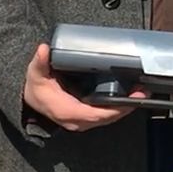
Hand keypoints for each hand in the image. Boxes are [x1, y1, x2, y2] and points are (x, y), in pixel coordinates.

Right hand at [23, 43, 140, 131]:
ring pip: (108, 118)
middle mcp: (77, 120)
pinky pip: (105, 115)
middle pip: (108, 117)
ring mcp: (82, 121)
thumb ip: (40, 62)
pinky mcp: (86, 117)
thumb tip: (43, 50)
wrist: (30, 101)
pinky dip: (118, 107)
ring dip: (125, 107)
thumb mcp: (35, 74)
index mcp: (67, 111)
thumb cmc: (36, 89)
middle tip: (142, 92)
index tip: (130, 100)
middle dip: (127, 106)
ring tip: (140, 93)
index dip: (115, 109)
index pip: (96, 115)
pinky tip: (129, 97)